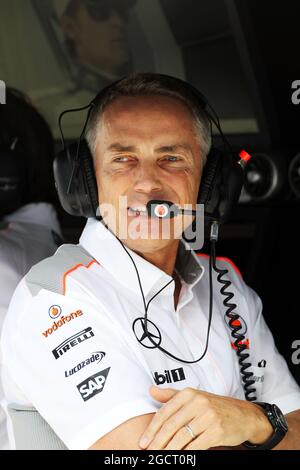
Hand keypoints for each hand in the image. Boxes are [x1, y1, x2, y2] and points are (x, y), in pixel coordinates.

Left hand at [139, 386, 272, 449]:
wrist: (243, 415)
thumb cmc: (215, 407)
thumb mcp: (193, 397)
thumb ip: (171, 395)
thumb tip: (151, 390)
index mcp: (189, 393)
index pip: (165, 412)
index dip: (152, 429)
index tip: (144, 441)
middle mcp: (198, 402)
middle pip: (171, 425)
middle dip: (157, 442)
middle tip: (149, 453)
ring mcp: (208, 416)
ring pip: (182, 437)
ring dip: (169, 451)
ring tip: (161, 458)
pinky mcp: (216, 430)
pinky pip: (196, 446)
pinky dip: (185, 455)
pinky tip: (179, 458)